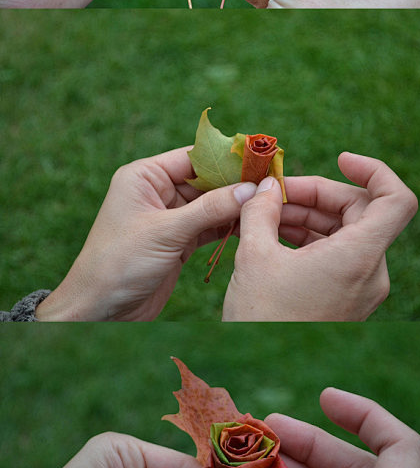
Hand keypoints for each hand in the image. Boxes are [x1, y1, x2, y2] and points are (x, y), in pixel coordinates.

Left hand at [36, 156, 253, 321]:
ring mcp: (168, 218)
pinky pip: (209, 227)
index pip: (192, 157)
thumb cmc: (119, 263)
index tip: (260, 159)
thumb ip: (209, 208)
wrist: (100, 309)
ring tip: (268, 205)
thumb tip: (250, 188)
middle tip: (272, 184)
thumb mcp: (166, 231)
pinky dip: (228, 226)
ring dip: (236, 206)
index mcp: (144, 177)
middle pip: (206, 180)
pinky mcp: (177, 242)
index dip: (226, 158)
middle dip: (236, 184)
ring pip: (211, 205)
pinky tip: (251, 225)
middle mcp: (157, 192)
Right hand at [222, 155, 416, 321]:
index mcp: (360, 256)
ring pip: (345, 233)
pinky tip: (270, 236)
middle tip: (274, 193)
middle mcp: (370, 272)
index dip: (374, 170)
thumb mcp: (253, 255)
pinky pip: (336, 256)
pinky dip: (309, 240)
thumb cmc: (260, 319)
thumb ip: (263, 210)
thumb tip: (267, 187)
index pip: (396, 199)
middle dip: (318, 194)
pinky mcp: (346, 301)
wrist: (260, 372)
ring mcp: (361, 289)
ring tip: (262, 214)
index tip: (339, 159)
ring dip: (308, 216)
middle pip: (361, 211)